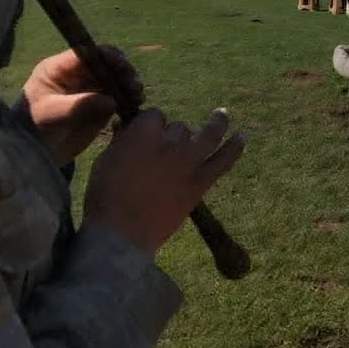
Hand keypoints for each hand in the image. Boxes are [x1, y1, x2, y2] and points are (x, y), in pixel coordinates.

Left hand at [18, 45, 143, 165]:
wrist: (33, 153)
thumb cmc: (33, 128)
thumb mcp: (52, 114)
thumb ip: (80, 105)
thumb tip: (111, 101)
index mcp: (60, 68)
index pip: (87, 53)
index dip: (107, 56)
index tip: (122, 65)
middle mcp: (77, 75)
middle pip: (106, 64)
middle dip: (123, 72)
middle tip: (134, 86)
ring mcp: (90, 90)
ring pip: (116, 80)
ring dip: (129, 86)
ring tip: (138, 97)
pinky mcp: (99, 106)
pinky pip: (119, 98)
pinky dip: (129, 101)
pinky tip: (135, 107)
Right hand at [82, 107, 245, 255]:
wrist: (123, 232)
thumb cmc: (106, 196)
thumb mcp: (106, 160)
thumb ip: (123, 140)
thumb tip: (127, 127)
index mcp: (144, 132)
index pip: (155, 115)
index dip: (151, 125)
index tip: (148, 135)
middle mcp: (170, 141)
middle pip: (179, 128)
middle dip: (173, 136)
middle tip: (165, 154)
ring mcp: (189, 160)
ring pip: (208, 133)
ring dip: (217, 123)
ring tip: (222, 114)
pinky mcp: (201, 181)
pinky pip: (223, 160)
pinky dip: (235, 147)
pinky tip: (242, 137)